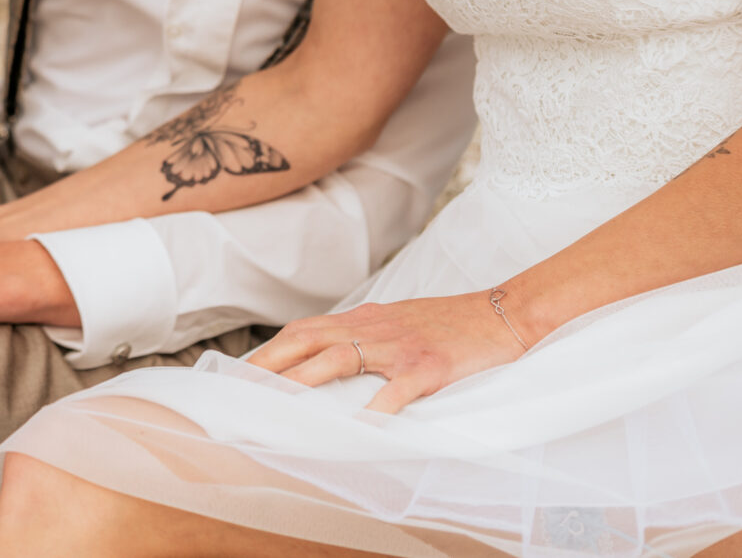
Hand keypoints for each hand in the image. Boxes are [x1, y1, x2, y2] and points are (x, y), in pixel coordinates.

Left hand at [248, 290, 528, 413]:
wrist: (501, 312)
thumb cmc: (447, 324)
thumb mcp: (395, 322)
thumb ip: (361, 336)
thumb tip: (324, 356)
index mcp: (364, 319)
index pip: (304, 330)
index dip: (270, 350)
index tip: (241, 372)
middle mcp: (374, 328)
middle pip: (309, 340)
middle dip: (270, 364)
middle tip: (240, 389)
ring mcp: (400, 346)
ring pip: (340, 358)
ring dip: (304, 379)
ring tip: (276, 403)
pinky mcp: (429, 366)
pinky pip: (397, 389)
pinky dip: (375, 408)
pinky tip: (359, 428)